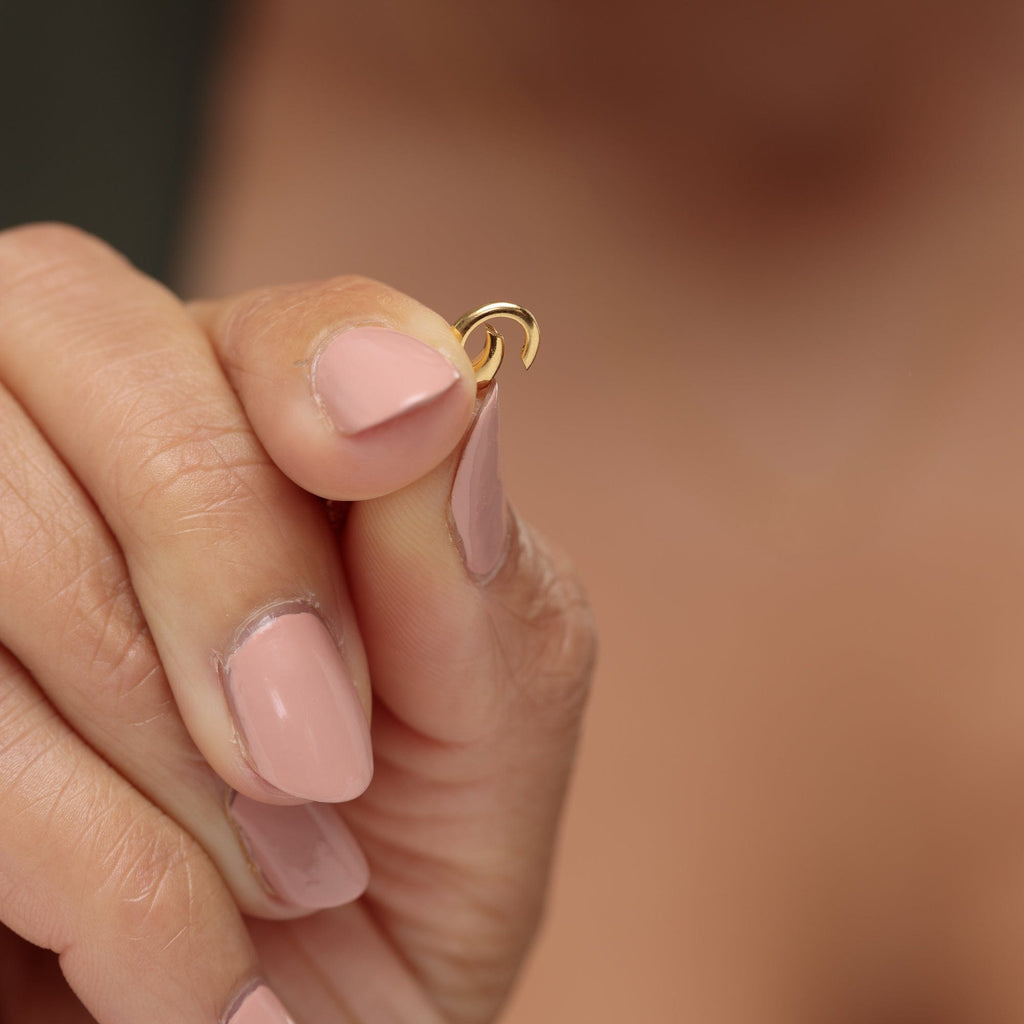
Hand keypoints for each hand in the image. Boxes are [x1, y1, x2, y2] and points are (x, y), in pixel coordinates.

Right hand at [0, 225, 594, 1022]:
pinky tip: (174, 958)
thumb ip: (473, 567)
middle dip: (220, 554)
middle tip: (323, 759)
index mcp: (254, 436)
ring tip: (278, 879)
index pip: (257, 310)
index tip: (382, 440)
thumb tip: (436, 393)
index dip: (318, 361)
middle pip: (70, 330)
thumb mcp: (485, 732)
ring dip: (161, 744)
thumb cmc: (399, 881)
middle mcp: (79, 450)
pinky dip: (88, 858)